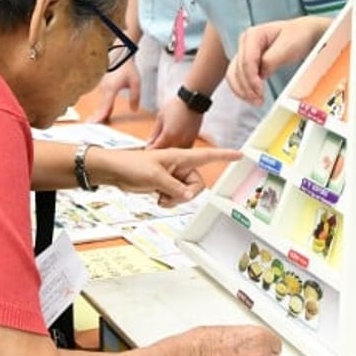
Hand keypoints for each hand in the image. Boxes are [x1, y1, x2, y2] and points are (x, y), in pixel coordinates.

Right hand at [87, 61, 141, 122]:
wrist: (121, 55)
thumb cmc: (128, 67)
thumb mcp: (136, 82)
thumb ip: (135, 97)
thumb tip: (134, 110)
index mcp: (111, 88)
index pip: (105, 106)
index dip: (100, 116)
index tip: (94, 123)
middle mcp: (104, 89)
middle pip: (100, 107)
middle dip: (95, 117)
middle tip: (89, 127)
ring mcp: (102, 87)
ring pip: (100, 103)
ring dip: (98, 113)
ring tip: (93, 124)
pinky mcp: (103, 86)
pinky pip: (102, 100)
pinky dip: (101, 107)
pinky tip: (102, 115)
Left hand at [89, 147, 240, 205]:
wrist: (114, 170)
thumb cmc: (132, 166)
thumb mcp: (155, 177)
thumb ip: (175, 188)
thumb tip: (188, 196)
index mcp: (180, 157)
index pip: (208, 155)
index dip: (225, 155)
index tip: (240, 155)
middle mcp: (180, 165)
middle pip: (197, 184)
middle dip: (186, 194)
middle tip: (169, 194)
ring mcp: (173, 176)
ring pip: (187, 192)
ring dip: (175, 198)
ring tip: (160, 195)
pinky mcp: (166, 184)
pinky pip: (177, 196)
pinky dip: (169, 200)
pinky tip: (157, 197)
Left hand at [148, 94, 203, 148]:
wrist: (192, 100)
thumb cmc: (175, 106)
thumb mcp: (161, 117)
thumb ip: (155, 132)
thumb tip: (149, 142)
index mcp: (168, 135)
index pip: (156, 149)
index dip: (150, 150)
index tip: (146, 149)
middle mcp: (178, 140)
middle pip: (165, 152)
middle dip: (158, 150)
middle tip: (153, 146)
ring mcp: (187, 140)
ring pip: (175, 152)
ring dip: (169, 151)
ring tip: (164, 145)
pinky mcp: (193, 139)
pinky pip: (184, 149)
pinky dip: (178, 148)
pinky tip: (174, 143)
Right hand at [228, 17, 327, 104]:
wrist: (304, 33)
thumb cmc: (297, 36)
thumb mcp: (287, 47)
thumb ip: (271, 60)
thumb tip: (261, 74)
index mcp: (253, 35)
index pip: (246, 61)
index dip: (251, 78)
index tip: (260, 91)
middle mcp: (245, 42)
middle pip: (238, 69)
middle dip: (247, 87)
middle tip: (259, 101)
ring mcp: (245, 52)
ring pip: (234, 74)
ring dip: (242, 90)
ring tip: (255, 101)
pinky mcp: (247, 61)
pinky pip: (238, 77)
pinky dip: (243, 88)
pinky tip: (251, 97)